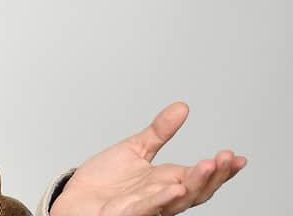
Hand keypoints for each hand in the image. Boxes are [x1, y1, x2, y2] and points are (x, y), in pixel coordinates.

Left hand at [50, 102, 245, 215]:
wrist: (75, 199)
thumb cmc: (105, 182)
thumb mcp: (136, 148)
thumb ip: (159, 131)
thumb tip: (182, 107)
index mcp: (166, 181)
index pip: (200, 177)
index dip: (221, 170)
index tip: (238, 158)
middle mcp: (160, 197)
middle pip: (195, 190)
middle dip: (212, 175)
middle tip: (224, 157)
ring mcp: (145, 207)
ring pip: (176, 200)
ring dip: (193, 184)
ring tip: (207, 166)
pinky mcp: (125, 214)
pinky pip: (145, 208)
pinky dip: (161, 199)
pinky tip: (174, 188)